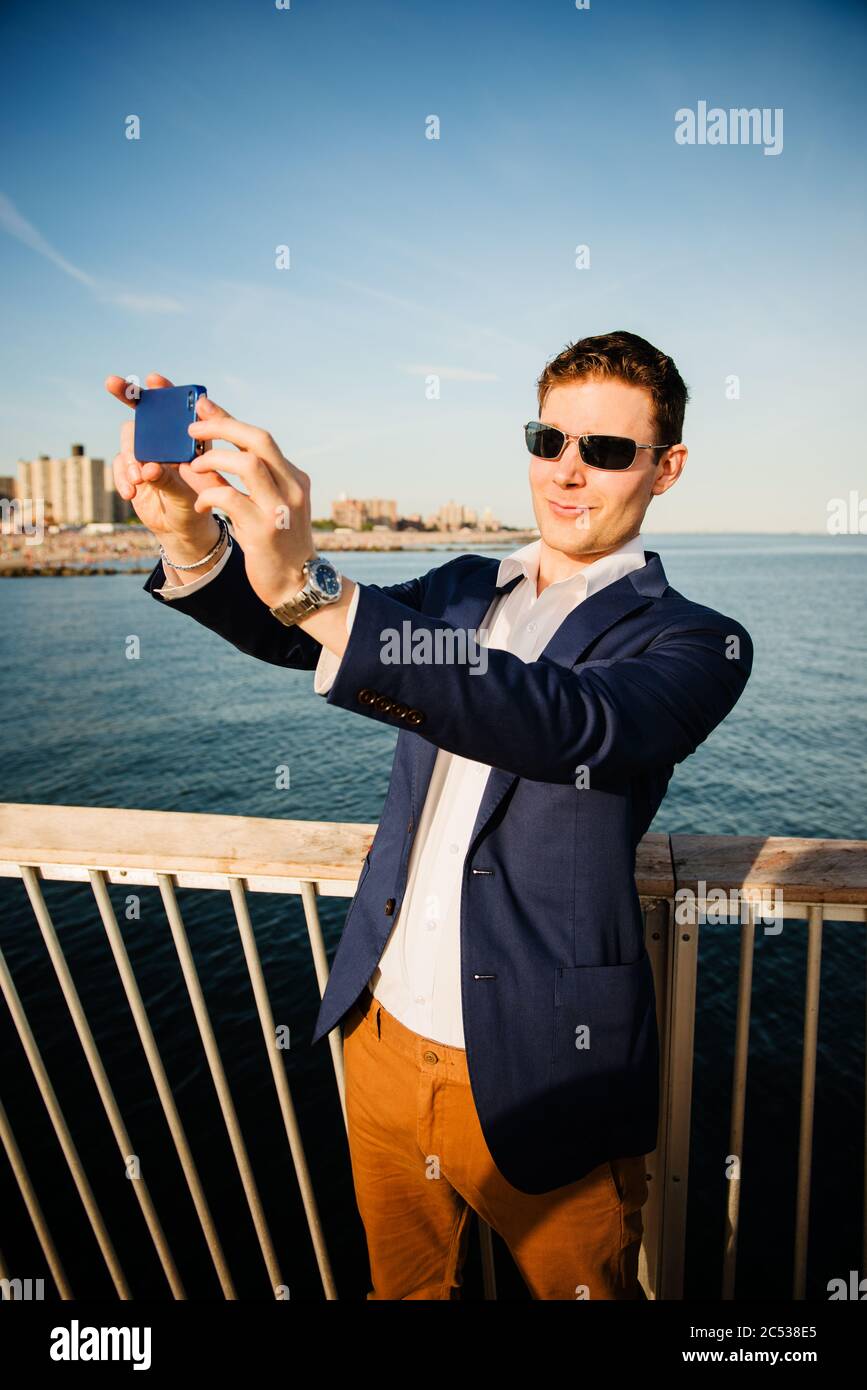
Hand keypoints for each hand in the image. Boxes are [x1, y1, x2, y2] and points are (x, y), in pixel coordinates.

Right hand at [103, 371, 226, 543]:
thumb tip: (150, 467)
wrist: (185, 529)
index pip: (175, 407)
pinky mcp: (132, 471)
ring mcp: (146, 454)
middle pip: (143, 413)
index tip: (152, 379)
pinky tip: (130, 492)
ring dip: (130, 456)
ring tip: (140, 478)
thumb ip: (171, 478)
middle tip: (113, 383)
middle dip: (127, 394)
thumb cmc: (198, 505)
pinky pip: (119, 466)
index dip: (163, 390)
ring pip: (129, 440)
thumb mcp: (189, 493)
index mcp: (186, 438)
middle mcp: (164, 441)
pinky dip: (122, 477)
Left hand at [186, 403, 315, 608]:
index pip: (259, 438)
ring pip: (249, 463)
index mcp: (293, 477)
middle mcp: (292, 487)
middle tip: (191, 430)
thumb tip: (208, 453)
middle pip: (258, 439)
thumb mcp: (265, 506)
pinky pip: (231, 499)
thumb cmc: (275, 544)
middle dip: (221, 427)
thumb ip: (243, 481)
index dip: (228, 418)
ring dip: (215, 459)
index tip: (201, 405)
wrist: (296, 585)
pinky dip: (211, 494)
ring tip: (194, 466)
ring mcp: (281, 508)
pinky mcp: (265, 530)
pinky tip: (202, 503)